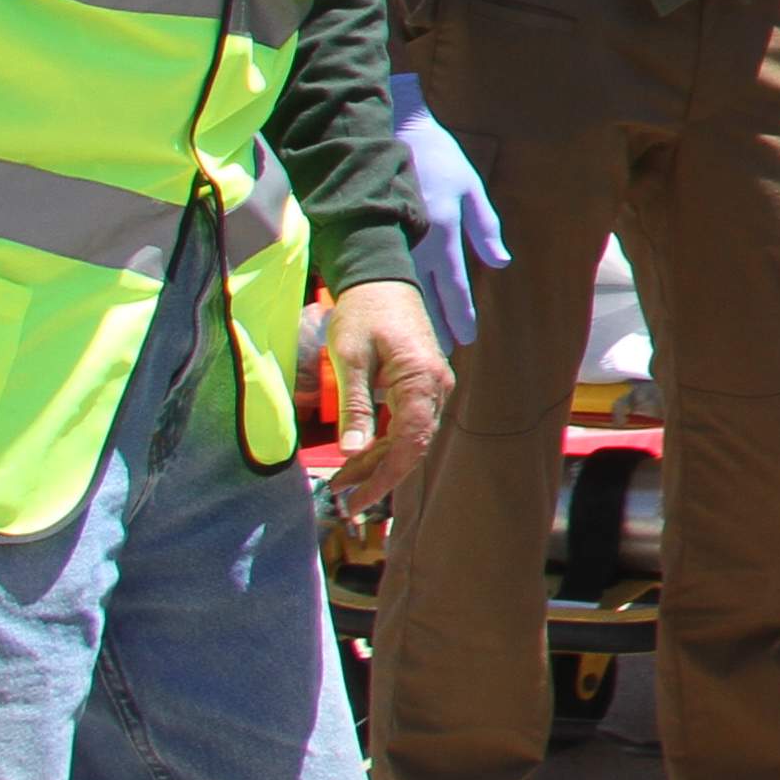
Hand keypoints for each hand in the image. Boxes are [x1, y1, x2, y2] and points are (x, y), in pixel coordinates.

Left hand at [316, 279, 450, 518]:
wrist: (381, 278)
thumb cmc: (363, 313)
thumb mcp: (350, 359)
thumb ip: (355, 407)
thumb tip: (352, 453)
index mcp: (421, 381)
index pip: (410, 444)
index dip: (384, 478)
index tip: (356, 501)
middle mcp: (437, 387)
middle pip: (413, 446)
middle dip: (378, 475)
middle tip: (341, 498)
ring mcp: (434, 385)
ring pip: (411, 437)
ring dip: (379, 461)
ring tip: (344, 482)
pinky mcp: (424, 383)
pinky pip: (409, 422)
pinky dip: (386, 442)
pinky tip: (361, 454)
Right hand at [388, 74, 508, 346]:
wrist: (394, 130)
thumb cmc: (439, 156)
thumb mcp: (471, 187)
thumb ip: (486, 227)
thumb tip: (500, 263)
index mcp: (442, 232)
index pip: (454, 286)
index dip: (461, 315)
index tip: (467, 339)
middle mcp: (415, 242)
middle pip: (426, 295)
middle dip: (435, 324)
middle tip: (442, 354)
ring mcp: (393, 238)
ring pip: (405, 286)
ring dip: (415, 313)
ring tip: (420, 339)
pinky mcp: (378, 231)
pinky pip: (389, 269)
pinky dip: (396, 290)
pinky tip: (398, 305)